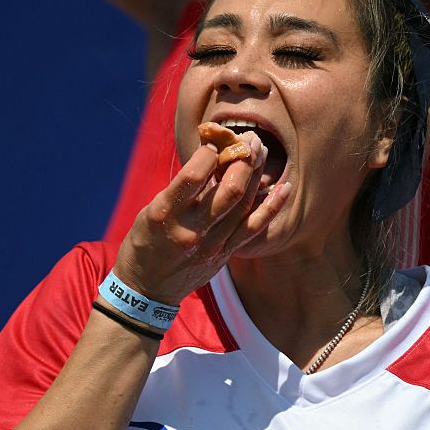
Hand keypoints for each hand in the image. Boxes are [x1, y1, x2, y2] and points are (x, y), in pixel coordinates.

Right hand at [114, 131, 290, 303]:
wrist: (146, 290)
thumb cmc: (144, 243)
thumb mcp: (150, 210)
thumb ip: (180, 189)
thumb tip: (211, 158)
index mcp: (165, 214)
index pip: (194, 177)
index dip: (210, 153)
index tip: (216, 141)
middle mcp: (191, 230)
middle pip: (229, 190)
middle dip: (244, 159)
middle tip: (249, 139)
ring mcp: (211, 245)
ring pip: (244, 205)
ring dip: (256, 173)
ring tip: (262, 150)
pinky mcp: (224, 255)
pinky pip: (253, 227)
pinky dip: (272, 206)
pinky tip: (285, 187)